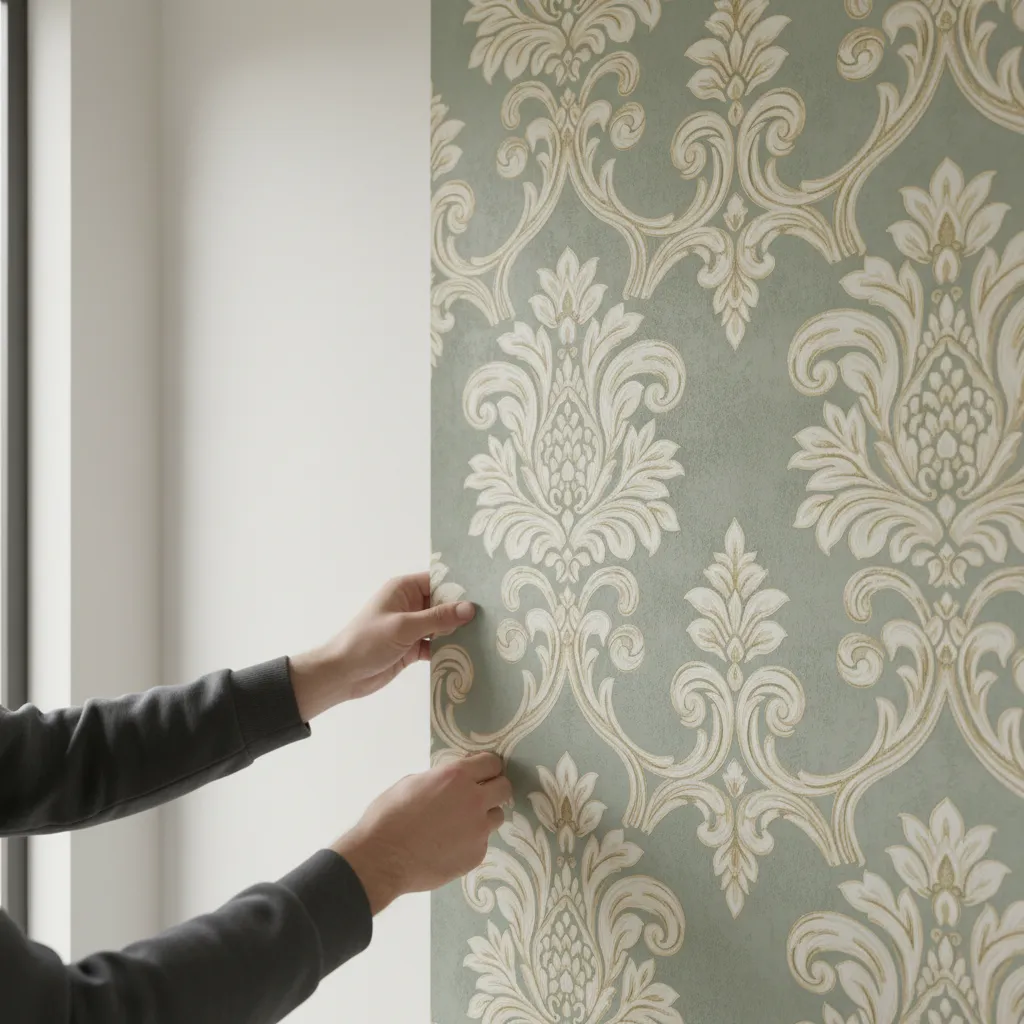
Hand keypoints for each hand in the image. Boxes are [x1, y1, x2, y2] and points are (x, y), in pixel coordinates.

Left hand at [290, 573, 475, 719]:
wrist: (342, 675)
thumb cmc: (367, 642)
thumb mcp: (404, 626)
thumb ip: (438, 618)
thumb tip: (470, 608)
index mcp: (404, 589)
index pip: (438, 581)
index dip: (460, 586)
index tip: (487, 592)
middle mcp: (410, 604)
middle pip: (444, 604)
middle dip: (463, 611)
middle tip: (495, 616)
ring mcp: (412, 627)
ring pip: (442, 626)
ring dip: (458, 632)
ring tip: (489, 635)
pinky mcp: (412, 647)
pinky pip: (436, 645)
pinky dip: (449, 649)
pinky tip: (469, 655)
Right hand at [332, 753, 510, 913]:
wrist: (382, 859)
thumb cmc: (388, 816)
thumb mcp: (413, 783)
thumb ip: (441, 780)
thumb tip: (452, 783)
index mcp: (457, 776)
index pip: (492, 763)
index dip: (486, 768)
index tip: (480, 774)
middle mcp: (475, 800)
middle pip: (504, 788)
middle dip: (494, 789)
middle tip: (478, 796)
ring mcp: (478, 830)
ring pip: (496, 816)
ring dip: (484, 816)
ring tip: (460, 825)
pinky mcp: (476, 855)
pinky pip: (482, 842)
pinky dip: (470, 842)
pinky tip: (448, 846)